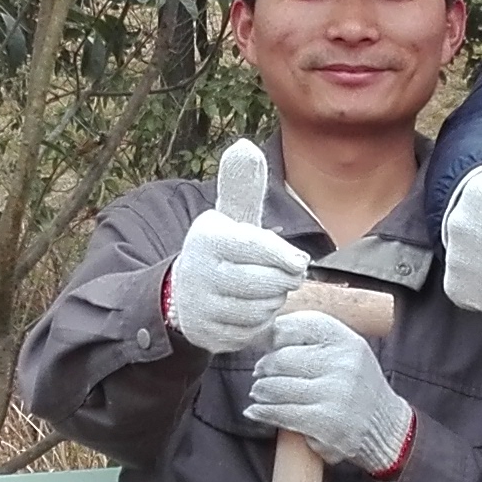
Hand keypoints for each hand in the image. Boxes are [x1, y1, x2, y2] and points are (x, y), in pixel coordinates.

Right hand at [165, 142, 307, 353]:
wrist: (182, 292)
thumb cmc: (221, 248)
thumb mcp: (229, 215)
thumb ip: (242, 185)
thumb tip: (244, 146)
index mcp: (208, 238)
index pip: (257, 247)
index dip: (284, 256)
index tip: (299, 261)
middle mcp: (200, 272)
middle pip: (265, 283)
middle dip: (283, 281)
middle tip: (284, 275)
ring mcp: (202, 307)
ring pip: (261, 309)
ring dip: (273, 301)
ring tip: (265, 289)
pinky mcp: (209, 335)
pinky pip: (252, 332)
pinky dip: (259, 322)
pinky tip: (251, 308)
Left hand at [243, 305, 412, 472]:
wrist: (385, 427)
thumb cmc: (356, 385)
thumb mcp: (346, 352)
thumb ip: (314, 340)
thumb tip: (265, 333)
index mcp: (347, 341)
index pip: (297, 327)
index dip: (275, 335)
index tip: (266, 343)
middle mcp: (343, 365)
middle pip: (281, 359)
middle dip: (265, 367)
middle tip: (260, 373)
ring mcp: (334, 394)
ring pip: (276, 387)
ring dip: (261, 391)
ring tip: (259, 392)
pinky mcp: (325, 423)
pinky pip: (280, 413)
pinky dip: (262, 413)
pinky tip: (256, 412)